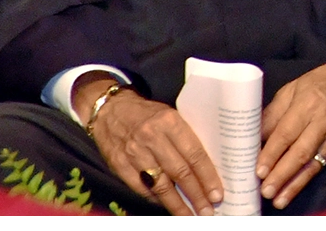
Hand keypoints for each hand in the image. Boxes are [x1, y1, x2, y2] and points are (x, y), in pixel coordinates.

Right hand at [74, 75, 221, 215]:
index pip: (194, 153)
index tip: (217, 193)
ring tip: (189, 216)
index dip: (207, 176)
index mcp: (170, 121)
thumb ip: (184, 136)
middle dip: (196, 195)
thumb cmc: (147, 112)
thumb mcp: (169, 114)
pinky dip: (155, 199)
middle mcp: (153, 138)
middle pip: (180, 172)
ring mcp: (134, 154)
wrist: (109, 110)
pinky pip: (141, 189)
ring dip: (177, 204)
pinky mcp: (120, 166)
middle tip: (208, 211)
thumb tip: (205, 164)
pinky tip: (167, 206)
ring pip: (160, 186)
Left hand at [257, 53, 325, 207]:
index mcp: (306, 103)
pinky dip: (305, 179)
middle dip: (281, 173)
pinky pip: (320, 164)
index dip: (272, 152)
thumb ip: (273, 113)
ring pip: (311, 162)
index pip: (286, 131)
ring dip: (293, 182)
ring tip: (277, 199)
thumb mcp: (292, 89)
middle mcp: (320, 120)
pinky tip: (293, 191)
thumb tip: (253, 137)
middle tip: (265, 190)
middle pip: (299, 151)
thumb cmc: (319, 81)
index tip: (258, 169)